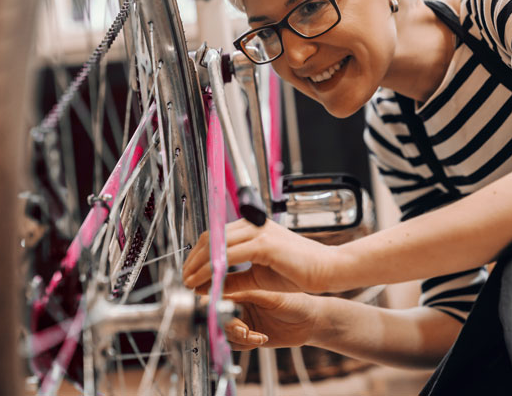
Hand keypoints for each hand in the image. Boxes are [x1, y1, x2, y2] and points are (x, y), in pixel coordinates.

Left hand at [182, 219, 343, 293]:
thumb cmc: (299, 272)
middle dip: (194, 258)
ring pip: (218, 245)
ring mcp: (259, 232)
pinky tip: (206, 281)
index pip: (216, 235)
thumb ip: (235, 278)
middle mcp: (253, 225)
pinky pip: (230, 256)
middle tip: (184, 277)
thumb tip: (208, 286)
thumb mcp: (258, 276)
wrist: (327, 269)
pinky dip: (214, 269)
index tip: (189, 271)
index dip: (199, 253)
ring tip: (190, 282)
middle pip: (212, 236)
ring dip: (199, 265)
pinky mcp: (264, 243)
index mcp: (253, 227)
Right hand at [223, 290, 321, 350]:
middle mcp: (240, 304)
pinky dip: (245, 344)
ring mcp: (244, 321)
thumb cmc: (296, 302)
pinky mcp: (249, 336)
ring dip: (238, 337)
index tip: (220, 314)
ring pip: (225, 333)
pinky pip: (236, 344)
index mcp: (242, 288)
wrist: (311, 322)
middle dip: (228, 326)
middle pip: (218, 317)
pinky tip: (262, 338)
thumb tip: (222, 290)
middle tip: (243, 330)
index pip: (218, 296)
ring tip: (255, 335)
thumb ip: (246, 294)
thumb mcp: (270, 296)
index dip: (215, 306)